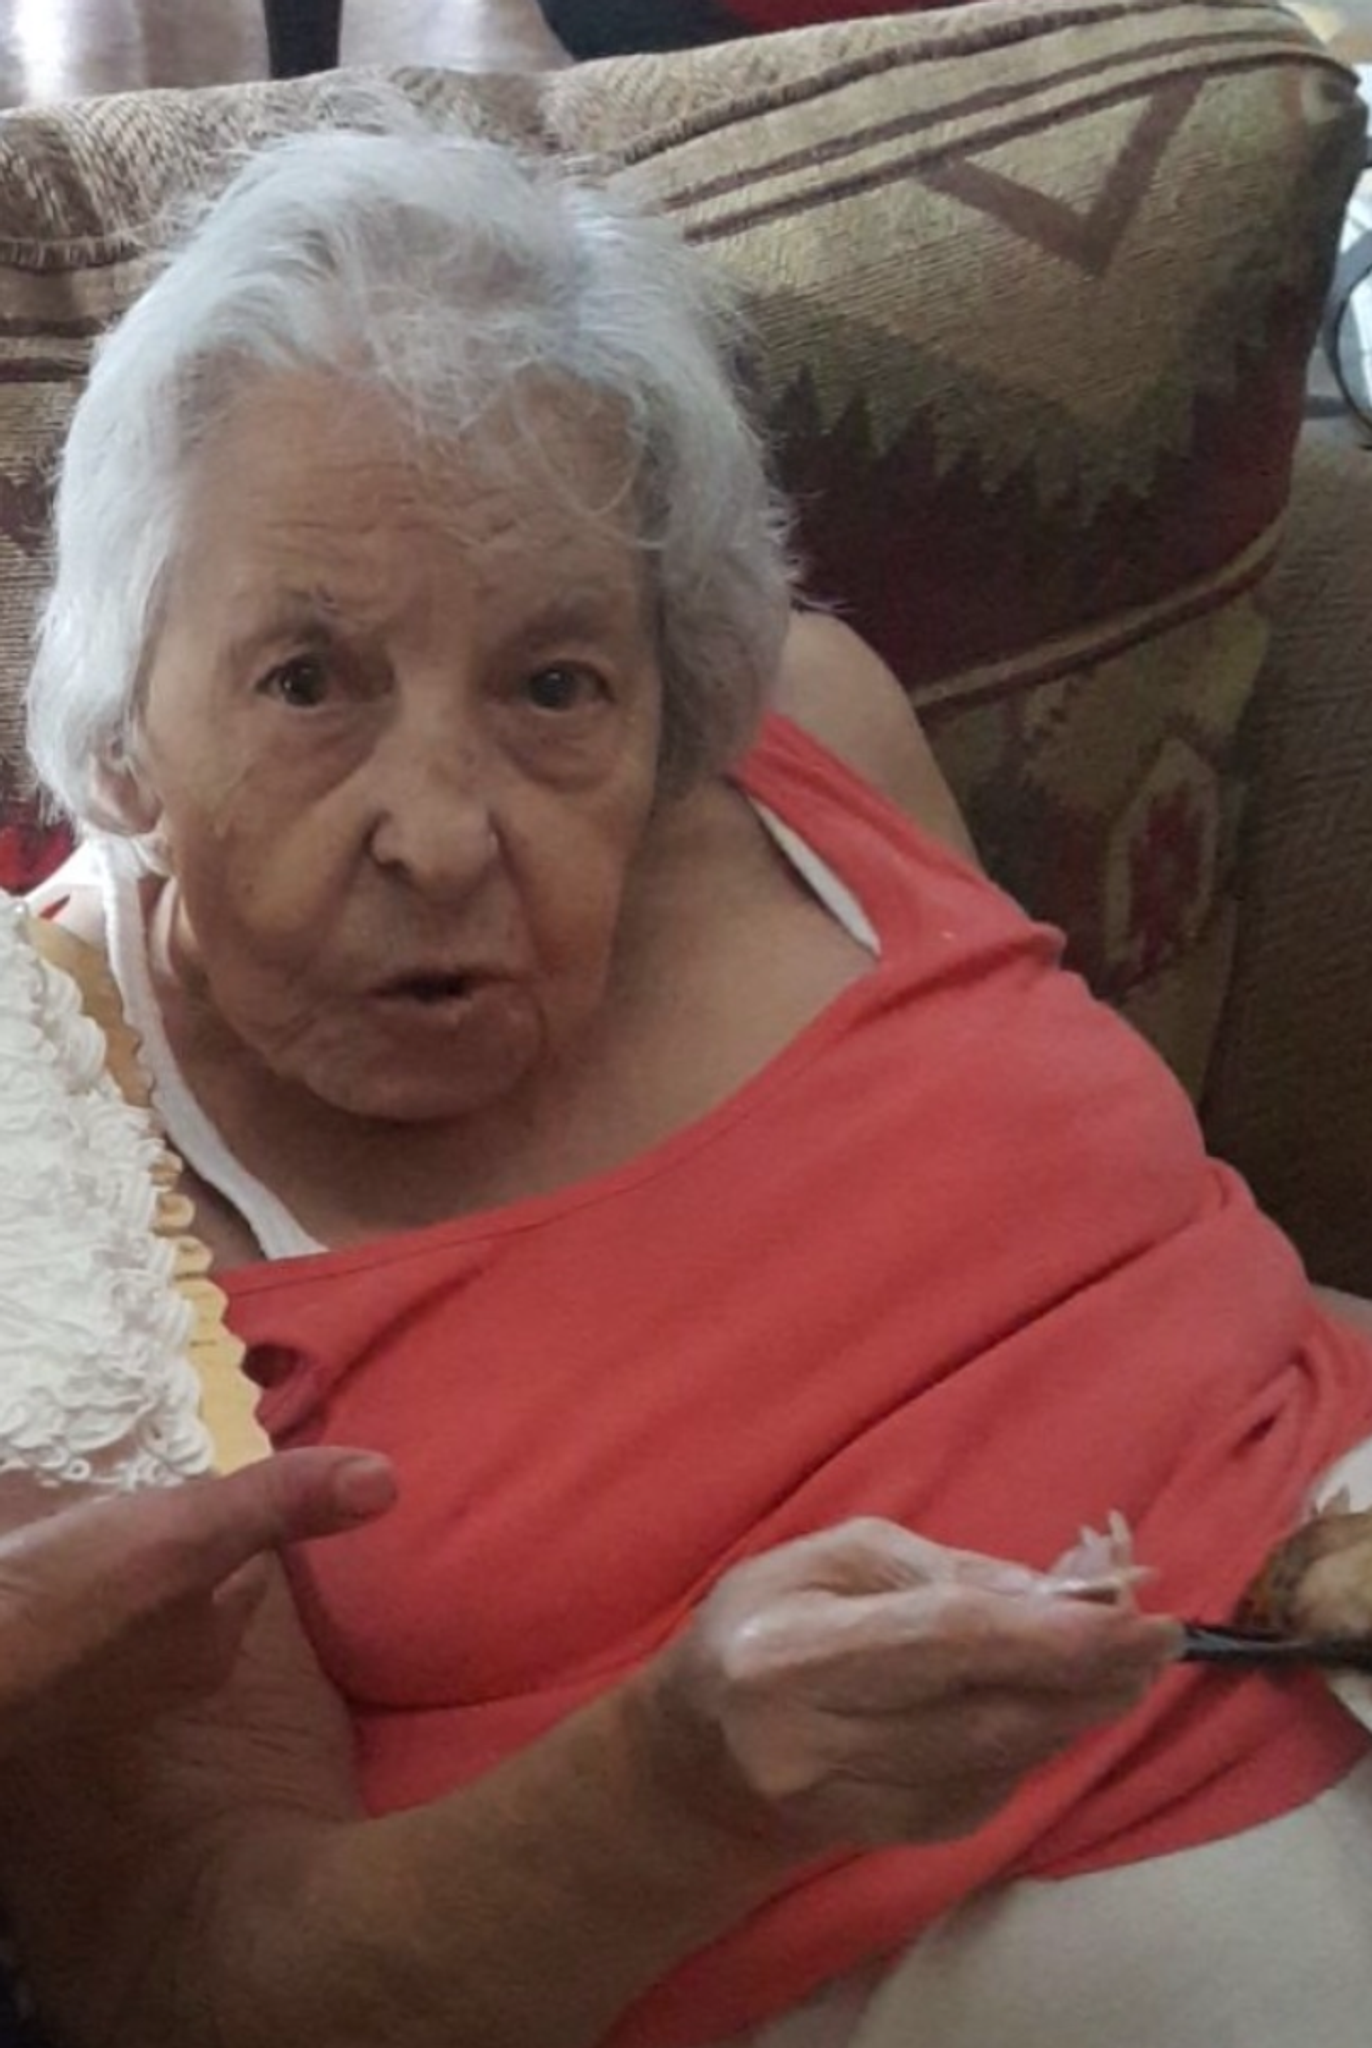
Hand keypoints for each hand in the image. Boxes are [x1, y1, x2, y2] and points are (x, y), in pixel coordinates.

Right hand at [0, 1449, 395, 1753]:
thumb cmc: (75, 1607)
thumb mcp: (185, 1539)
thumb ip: (275, 1505)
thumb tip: (390, 1479)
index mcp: (202, 1644)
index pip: (248, 1576)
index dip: (249, 1531)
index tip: (244, 1494)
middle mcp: (148, 1674)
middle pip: (181, 1593)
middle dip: (179, 1547)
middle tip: (171, 1500)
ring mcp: (79, 1678)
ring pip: (117, 1604)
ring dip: (117, 1563)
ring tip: (105, 1518)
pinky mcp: (22, 1663)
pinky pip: (56, 1607)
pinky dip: (57, 1568)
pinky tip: (40, 1544)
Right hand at [635, 1517, 1180, 1852]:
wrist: (699, 1755)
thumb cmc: (764, 1622)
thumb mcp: (833, 1558)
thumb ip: (943, 1573)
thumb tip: (1058, 1592)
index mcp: (792, 1651)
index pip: (946, 1642)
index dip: (1053, 1632)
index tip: (1139, 1615)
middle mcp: (816, 1741)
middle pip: (987, 1715)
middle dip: (1090, 1676)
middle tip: (1160, 1638)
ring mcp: (849, 1806)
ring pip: (999, 1763)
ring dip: (1078, 1712)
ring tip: (1128, 1666)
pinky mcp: (885, 1842)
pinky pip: (987, 1795)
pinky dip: (1036, 1747)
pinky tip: (1057, 1708)